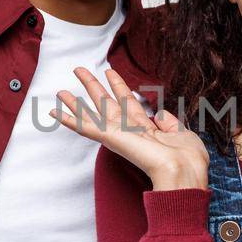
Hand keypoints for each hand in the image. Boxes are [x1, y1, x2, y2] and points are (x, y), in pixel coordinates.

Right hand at [51, 66, 209, 190]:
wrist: (183, 171)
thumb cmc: (187, 158)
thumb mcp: (181, 133)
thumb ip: (169, 122)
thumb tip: (162, 112)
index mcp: (147, 129)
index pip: (128, 103)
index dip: (118, 86)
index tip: (109, 71)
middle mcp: (129, 130)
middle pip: (106, 103)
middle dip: (93, 86)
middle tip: (79, 70)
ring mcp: (119, 134)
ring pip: (92, 114)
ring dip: (76, 103)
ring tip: (61, 90)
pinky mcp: (111, 138)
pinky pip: (86, 127)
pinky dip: (69, 119)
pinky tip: (54, 111)